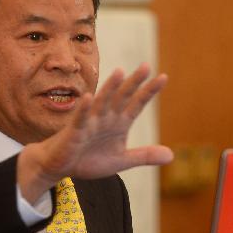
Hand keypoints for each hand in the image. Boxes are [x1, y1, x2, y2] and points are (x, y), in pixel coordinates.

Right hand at [18, 63, 173, 200]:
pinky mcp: (75, 130)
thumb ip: (144, 156)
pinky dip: (84, 108)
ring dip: (110, 88)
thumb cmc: (89, 159)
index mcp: (120, 122)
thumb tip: (171, 156)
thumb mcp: (121, 160)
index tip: (163, 77)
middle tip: (146, 66)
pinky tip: (89, 97)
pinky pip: (80, 118)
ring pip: (102, 102)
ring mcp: (90, 121)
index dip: (149, 91)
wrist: (61, 166)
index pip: (137, 104)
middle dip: (133, 82)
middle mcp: (106, 117)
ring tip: (120, 72)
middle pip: (122, 96)